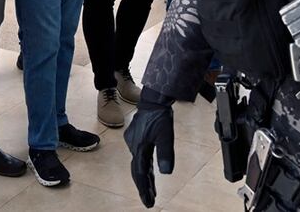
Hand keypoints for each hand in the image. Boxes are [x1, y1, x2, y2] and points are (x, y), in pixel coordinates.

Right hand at [124, 92, 174, 207]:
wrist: (154, 99)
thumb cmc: (160, 116)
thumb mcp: (166, 135)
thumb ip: (166, 153)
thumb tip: (166, 173)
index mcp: (139, 148)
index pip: (140, 174)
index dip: (144, 189)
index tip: (149, 203)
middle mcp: (133, 146)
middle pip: (137, 171)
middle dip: (144, 187)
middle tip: (150, 201)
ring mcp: (133, 141)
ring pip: (138, 163)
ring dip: (145, 177)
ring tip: (151, 191)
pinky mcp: (136, 137)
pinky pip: (139, 156)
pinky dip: (144, 166)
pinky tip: (148, 170)